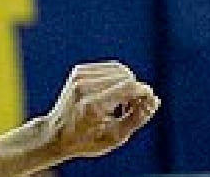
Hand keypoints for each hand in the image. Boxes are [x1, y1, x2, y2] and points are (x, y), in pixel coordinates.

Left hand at [44, 61, 160, 160]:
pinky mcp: (79, 71)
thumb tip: (154, 100)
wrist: (55, 134)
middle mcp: (84, 87)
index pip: (129, 87)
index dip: (144, 94)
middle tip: (131, 108)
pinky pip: (111, 68)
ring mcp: (80, 76)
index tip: (148, 104)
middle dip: (135, 91)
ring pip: (121, 70)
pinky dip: (117, 78)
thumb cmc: (86, 140)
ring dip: (127, 84)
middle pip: (127, 77)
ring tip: (121, 102)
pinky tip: (113, 94)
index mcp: (92, 105)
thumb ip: (137, 118)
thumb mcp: (114, 137)